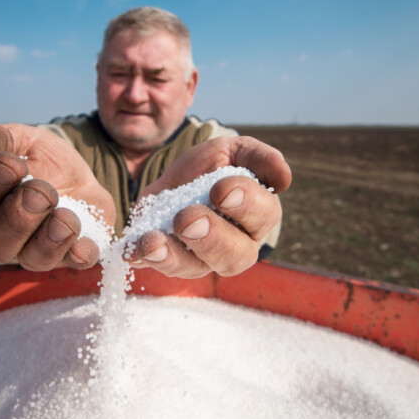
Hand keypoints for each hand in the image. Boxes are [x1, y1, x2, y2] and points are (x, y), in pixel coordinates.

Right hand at [0, 122, 114, 270]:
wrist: (82, 175)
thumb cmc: (43, 159)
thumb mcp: (24, 141)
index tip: (13, 164)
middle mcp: (5, 232)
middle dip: (17, 217)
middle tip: (41, 191)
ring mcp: (38, 249)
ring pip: (32, 259)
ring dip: (47, 240)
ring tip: (64, 217)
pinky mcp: (72, 254)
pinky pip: (74, 265)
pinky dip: (79, 256)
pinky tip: (83, 245)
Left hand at [129, 136, 291, 277]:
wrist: (173, 179)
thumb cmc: (212, 167)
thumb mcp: (233, 151)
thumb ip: (258, 157)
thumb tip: (283, 178)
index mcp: (258, 215)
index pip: (263, 214)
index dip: (245, 203)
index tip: (220, 189)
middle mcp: (237, 245)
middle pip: (235, 254)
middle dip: (210, 237)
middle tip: (187, 219)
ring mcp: (203, 260)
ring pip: (196, 268)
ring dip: (173, 255)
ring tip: (154, 241)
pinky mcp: (173, 263)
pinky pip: (162, 268)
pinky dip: (146, 257)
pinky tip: (135, 248)